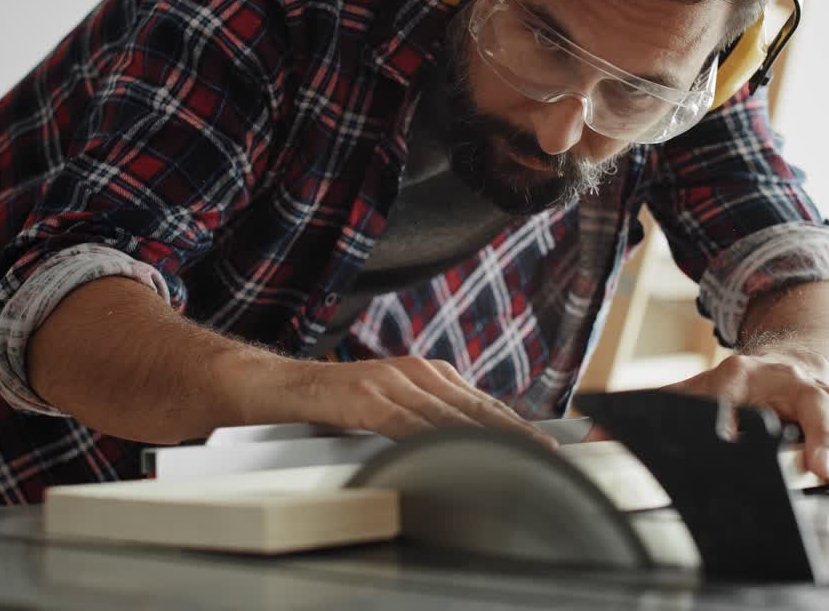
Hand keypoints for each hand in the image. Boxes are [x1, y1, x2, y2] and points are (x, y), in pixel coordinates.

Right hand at [283, 356, 557, 448]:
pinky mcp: (366, 398)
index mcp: (426, 372)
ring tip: (513, 456)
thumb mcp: (391, 404)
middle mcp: (415, 372)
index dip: (515, 423)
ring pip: (447, 415)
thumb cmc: (337, 403)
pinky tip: (453, 453)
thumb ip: (426, 418)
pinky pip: (406, 424)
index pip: (480, 401)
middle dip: (513, 431)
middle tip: (545, 452)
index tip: (545, 443)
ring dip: (484, 438)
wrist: (282, 387)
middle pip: (474, 407)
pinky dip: (433, 440)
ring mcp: (391, 383)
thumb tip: (463, 447)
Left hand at [665, 353, 828, 488]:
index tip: (742, 446)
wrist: (773, 363)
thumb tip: (599, 436)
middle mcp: (786, 377)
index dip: (742, 420)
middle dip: (824, 437)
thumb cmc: (725, 391)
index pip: (739, 393)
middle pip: (814, 398)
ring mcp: (820, 388)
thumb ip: (649, 414)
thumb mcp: (687, 396)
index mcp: (739, 375)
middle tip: (825, 474)